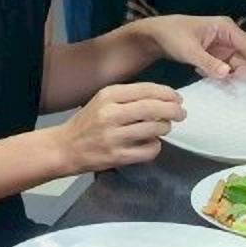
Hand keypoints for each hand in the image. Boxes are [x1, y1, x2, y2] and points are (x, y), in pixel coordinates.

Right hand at [56, 81, 183, 172]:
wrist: (65, 148)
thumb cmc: (88, 122)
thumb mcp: (103, 101)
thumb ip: (130, 98)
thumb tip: (164, 98)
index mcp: (108, 96)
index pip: (147, 90)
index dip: (168, 93)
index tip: (178, 98)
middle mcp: (111, 114)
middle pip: (154, 108)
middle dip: (174, 110)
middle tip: (181, 114)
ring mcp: (114, 137)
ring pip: (155, 129)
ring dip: (165, 128)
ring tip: (162, 128)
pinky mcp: (118, 156)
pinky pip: (149, 150)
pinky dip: (155, 146)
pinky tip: (150, 143)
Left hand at [145, 14, 245, 81]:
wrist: (157, 35)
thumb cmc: (173, 35)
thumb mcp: (188, 50)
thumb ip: (208, 63)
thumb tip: (228, 74)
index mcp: (226, 27)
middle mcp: (231, 35)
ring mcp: (226, 46)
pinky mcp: (220, 55)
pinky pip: (233, 67)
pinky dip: (234, 77)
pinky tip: (230, 85)